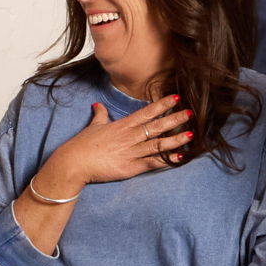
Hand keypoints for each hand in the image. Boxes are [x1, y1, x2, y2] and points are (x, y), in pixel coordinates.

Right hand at [32, 97, 193, 196]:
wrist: (74, 163)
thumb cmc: (82, 145)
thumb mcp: (93, 126)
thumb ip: (100, 115)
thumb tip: (98, 104)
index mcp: (122, 125)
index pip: (146, 112)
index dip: (162, 105)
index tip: (176, 97)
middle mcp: (130, 137)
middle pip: (156, 126)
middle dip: (175, 119)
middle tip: (191, 113)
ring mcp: (131, 152)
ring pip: (157, 145)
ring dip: (175, 140)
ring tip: (191, 135)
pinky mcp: (130, 168)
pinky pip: (151, 163)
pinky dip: (166, 161)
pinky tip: (179, 158)